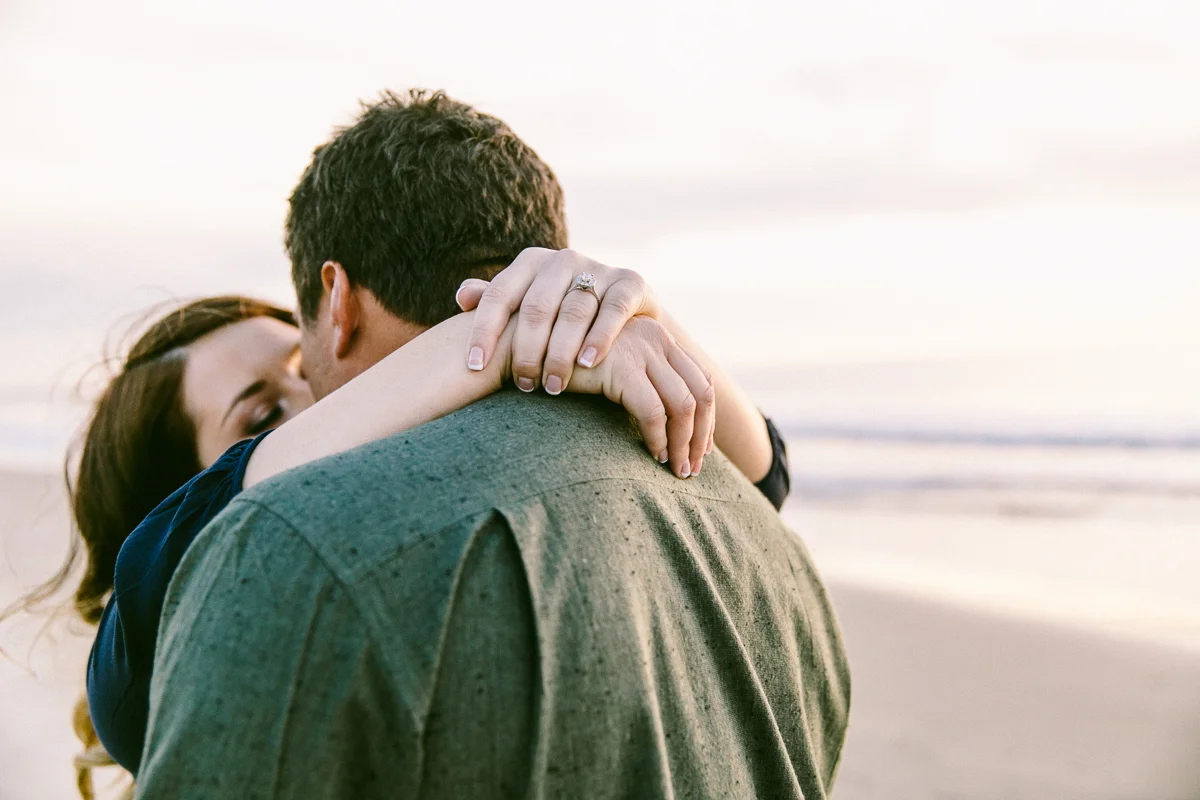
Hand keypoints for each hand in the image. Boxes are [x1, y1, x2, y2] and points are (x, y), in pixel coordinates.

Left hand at [456, 248, 659, 394]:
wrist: (628, 314)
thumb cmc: (564, 315)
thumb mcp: (530, 306)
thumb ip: (495, 301)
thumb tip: (462, 297)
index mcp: (531, 263)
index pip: (499, 294)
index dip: (484, 330)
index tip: (473, 366)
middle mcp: (562, 260)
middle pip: (536, 307)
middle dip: (526, 350)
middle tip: (523, 385)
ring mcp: (598, 268)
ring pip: (573, 312)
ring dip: (560, 352)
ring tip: (552, 386)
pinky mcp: (630, 282)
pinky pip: (612, 310)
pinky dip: (599, 338)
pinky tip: (587, 364)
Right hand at [566, 316, 714, 478]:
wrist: (526, 349)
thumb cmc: (565, 366)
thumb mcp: (614, 368)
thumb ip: (641, 381)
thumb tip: (671, 421)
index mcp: (658, 336)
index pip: (700, 378)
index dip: (706, 418)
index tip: (700, 449)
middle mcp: (655, 337)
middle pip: (700, 392)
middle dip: (701, 434)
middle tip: (693, 467)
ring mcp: (641, 350)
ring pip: (683, 405)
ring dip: (684, 443)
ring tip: (676, 468)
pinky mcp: (622, 367)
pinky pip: (653, 412)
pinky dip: (659, 438)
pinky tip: (654, 455)